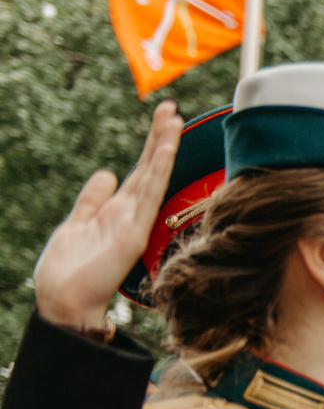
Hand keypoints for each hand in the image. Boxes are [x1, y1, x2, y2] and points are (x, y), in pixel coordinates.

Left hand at [32, 99, 182, 335]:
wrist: (65, 300)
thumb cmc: (68, 269)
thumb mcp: (75, 224)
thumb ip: (91, 199)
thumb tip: (106, 172)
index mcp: (117, 211)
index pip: (138, 172)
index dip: (150, 146)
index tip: (162, 120)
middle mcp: (131, 213)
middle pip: (149, 168)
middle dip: (160, 138)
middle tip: (173, 109)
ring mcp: (134, 222)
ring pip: (153, 176)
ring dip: (163, 147)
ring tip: (173, 120)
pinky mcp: (132, 232)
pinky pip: (148, 195)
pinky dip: (158, 171)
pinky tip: (164, 150)